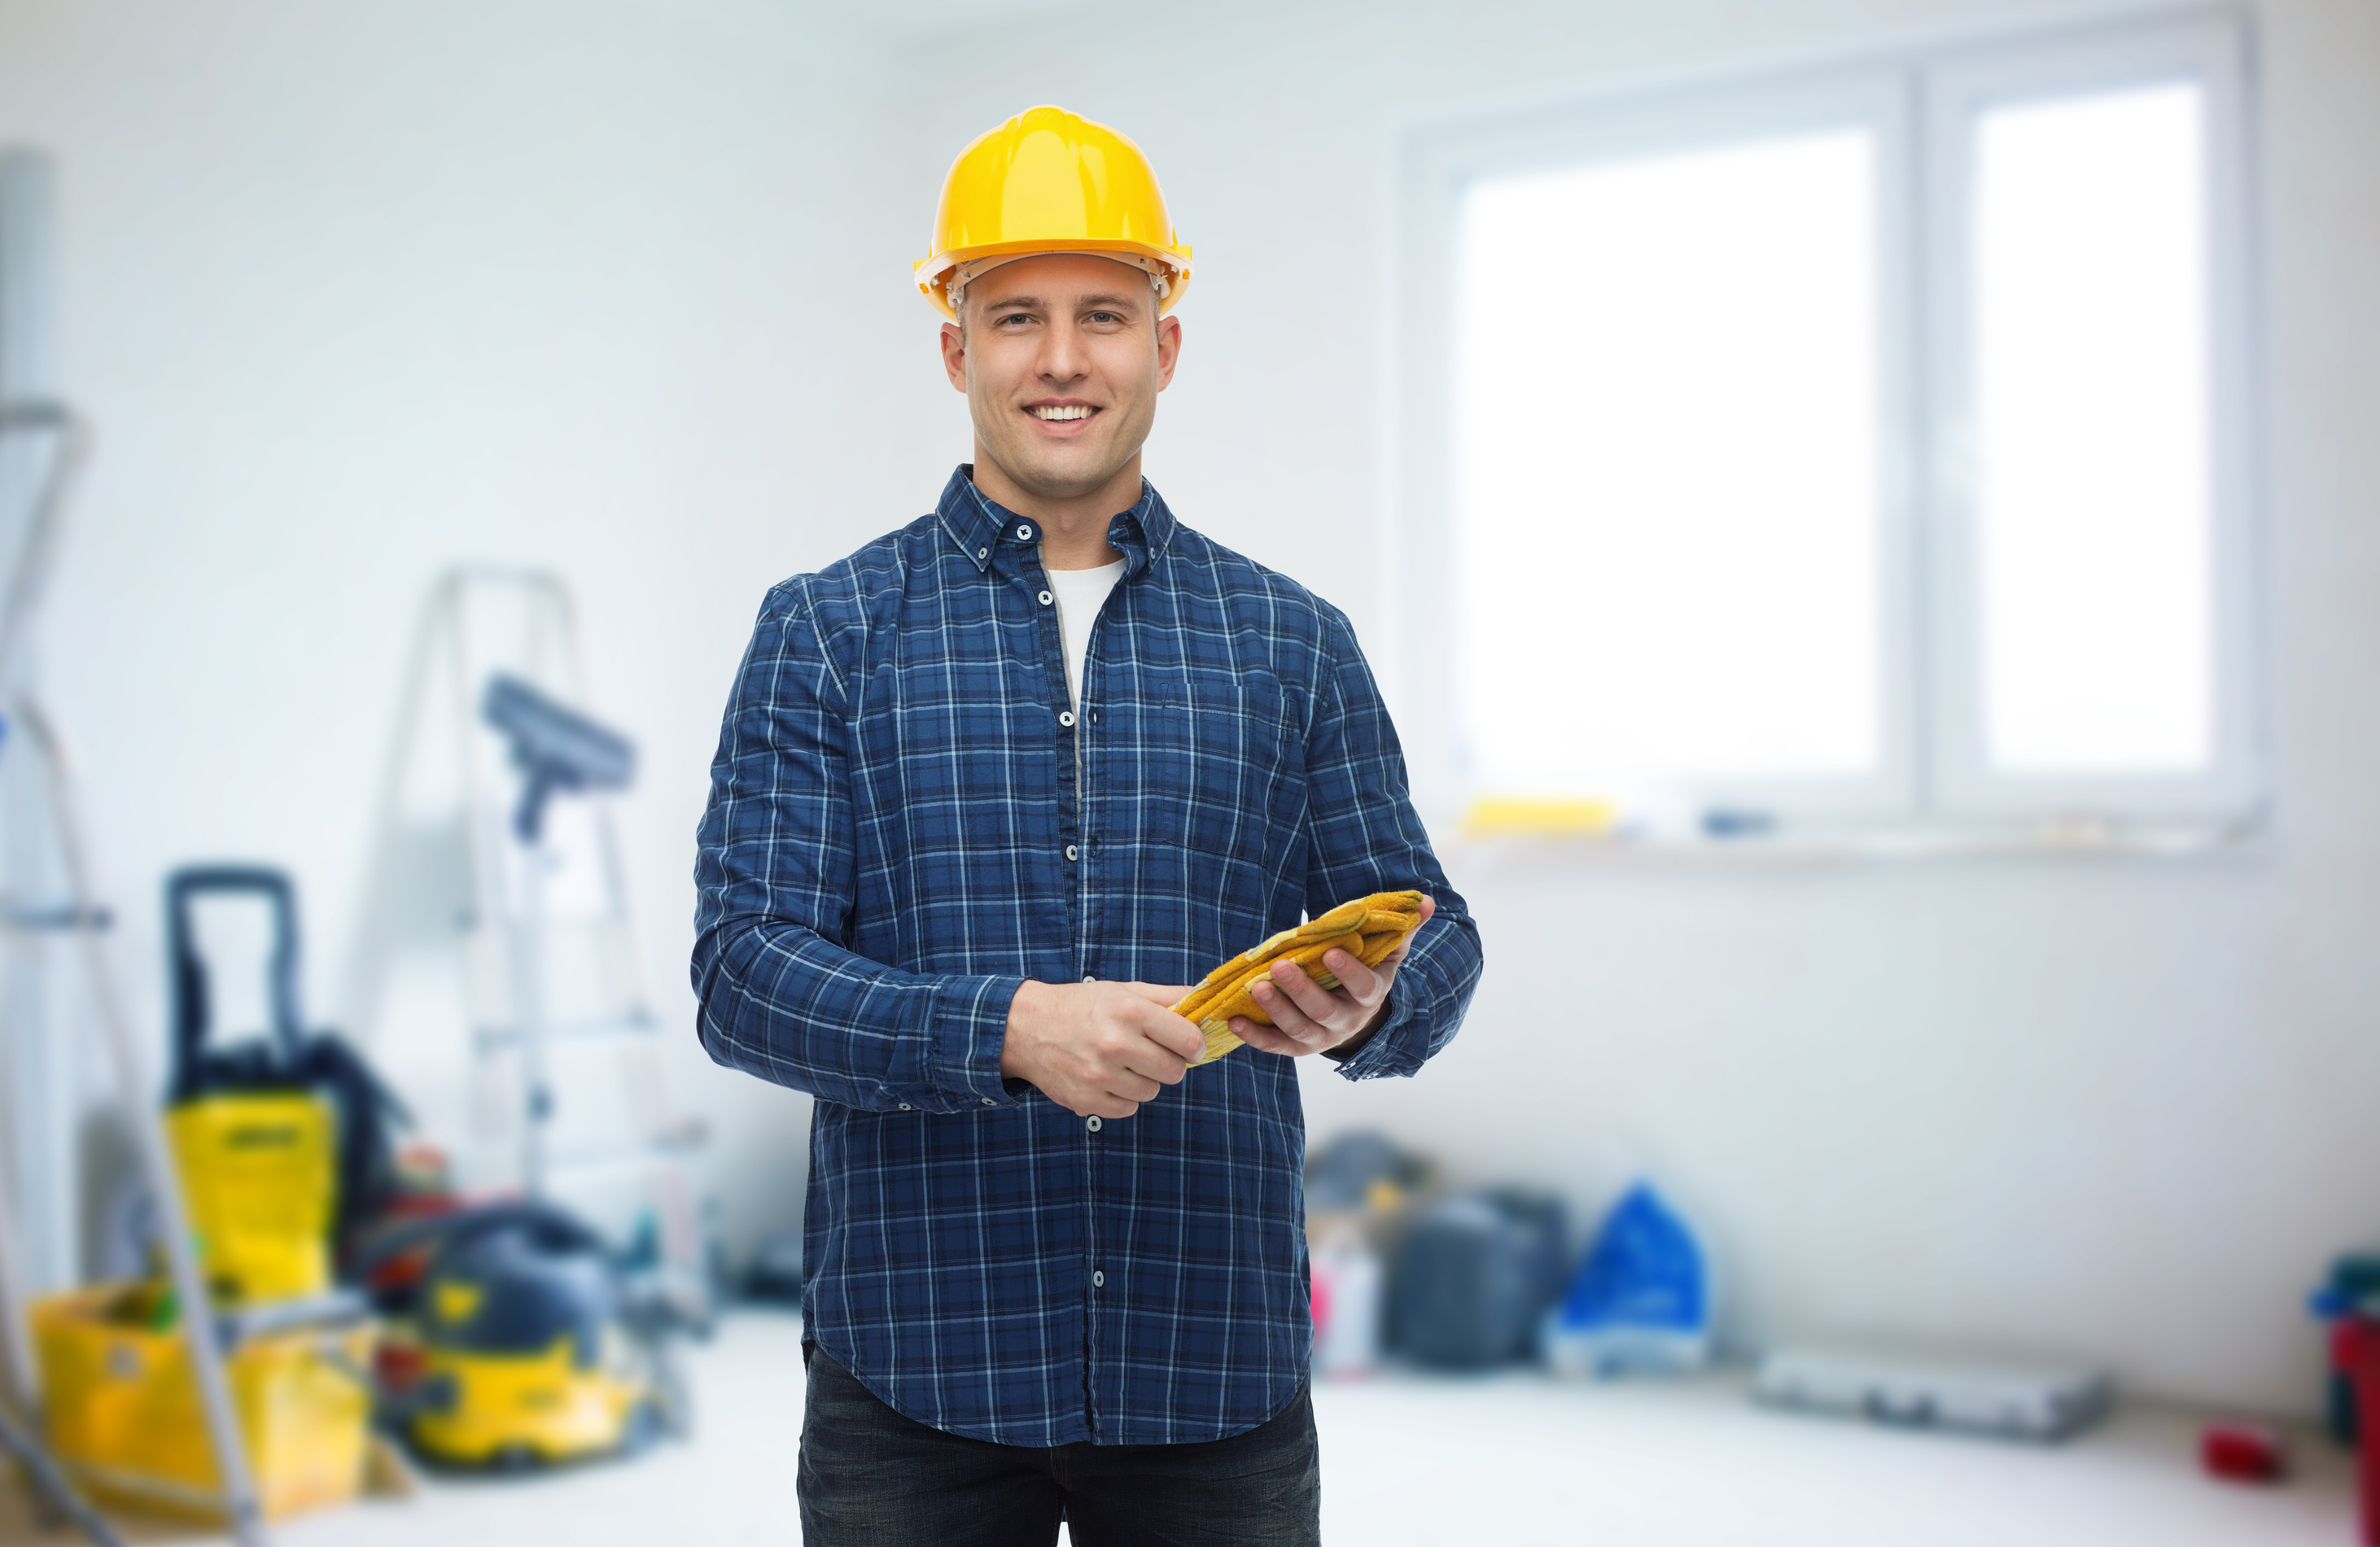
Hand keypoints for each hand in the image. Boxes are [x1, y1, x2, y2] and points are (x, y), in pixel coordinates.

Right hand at [1000, 980, 1201, 1118]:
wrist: (1026, 1028)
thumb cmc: (1080, 1006)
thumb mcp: (1123, 990)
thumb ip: (1167, 996)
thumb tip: (1203, 1000)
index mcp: (1129, 1011)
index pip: (1188, 1040)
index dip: (1195, 1045)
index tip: (1189, 1045)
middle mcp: (1115, 1044)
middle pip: (1174, 1072)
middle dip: (1169, 1063)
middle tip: (1150, 1053)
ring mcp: (1099, 1076)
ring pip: (1151, 1092)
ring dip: (1143, 1080)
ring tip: (1121, 1063)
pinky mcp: (1086, 1100)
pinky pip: (1128, 1109)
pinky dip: (1123, 1097)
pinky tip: (1107, 1078)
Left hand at [1232, 895, 1435, 1058]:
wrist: (1357, 1017)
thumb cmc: (1368, 973)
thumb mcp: (1388, 954)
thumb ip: (1403, 929)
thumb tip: (1426, 902)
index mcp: (1370, 995)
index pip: (1363, 986)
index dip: (1349, 972)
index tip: (1331, 953)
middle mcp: (1346, 1021)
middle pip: (1323, 1011)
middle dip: (1301, 990)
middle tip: (1279, 967)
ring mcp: (1321, 1038)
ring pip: (1298, 1030)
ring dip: (1275, 1011)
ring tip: (1255, 987)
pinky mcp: (1297, 1047)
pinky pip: (1275, 1045)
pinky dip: (1254, 1036)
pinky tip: (1234, 1019)